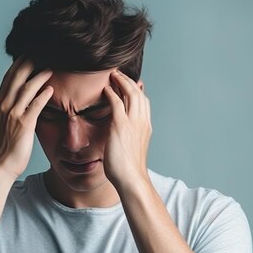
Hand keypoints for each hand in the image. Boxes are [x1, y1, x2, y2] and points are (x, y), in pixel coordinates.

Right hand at [0, 56, 53, 179]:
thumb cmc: (3, 147)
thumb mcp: (2, 124)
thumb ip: (9, 110)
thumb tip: (18, 100)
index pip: (9, 77)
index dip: (19, 63)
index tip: (29, 53)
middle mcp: (4, 105)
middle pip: (17, 76)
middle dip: (29, 62)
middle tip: (41, 52)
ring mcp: (13, 114)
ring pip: (27, 88)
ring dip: (39, 75)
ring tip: (51, 67)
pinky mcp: (23, 124)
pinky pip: (35, 105)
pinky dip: (43, 95)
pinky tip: (51, 89)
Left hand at [102, 70, 151, 188]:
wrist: (131, 178)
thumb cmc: (129, 168)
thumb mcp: (132, 148)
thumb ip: (130, 136)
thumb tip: (123, 133)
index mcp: (146, 126)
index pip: (144, 101)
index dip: (136, 89)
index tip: (128, 83)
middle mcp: (142, 121)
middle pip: (138, 92)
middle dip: (128, 80)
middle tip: (118, 73)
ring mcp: (133, 122)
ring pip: (130, 93)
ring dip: (121, 81)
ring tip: (112, 75)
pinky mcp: (120, 125)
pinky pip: (117, 102)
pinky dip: (112, 92)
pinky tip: (106, 89)